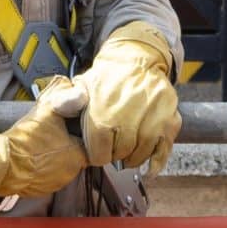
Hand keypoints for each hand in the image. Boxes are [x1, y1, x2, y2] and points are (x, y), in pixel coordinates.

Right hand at [0, 77, 90, 199]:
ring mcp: (54, 185)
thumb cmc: (27, 139)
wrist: (2, 164)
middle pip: (73, 156)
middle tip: (50, 134)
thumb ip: (64, 98)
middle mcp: (70, 174)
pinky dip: (39, 169)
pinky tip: (29, 158)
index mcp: (78, 156)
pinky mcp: (39, 191)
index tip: (67, 127)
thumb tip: (75, 88)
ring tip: (37, 146)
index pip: (87, 145)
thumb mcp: (47, 112)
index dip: (77, 134)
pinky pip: (44, 177)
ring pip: (58, 167)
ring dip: (51, 158)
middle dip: (64, 146)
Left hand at [74, 22, 179, 172]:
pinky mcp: (169, 119)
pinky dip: (157, 161)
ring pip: (142, 153)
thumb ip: (64, 100)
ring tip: (129, 154)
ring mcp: (152, 119)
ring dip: (135, 158)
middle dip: (116, 155)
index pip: (100, 154)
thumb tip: (57, 109)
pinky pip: (164, 148)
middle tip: (115, 150)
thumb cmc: (107, 77)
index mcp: (102, 115)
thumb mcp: (80, 85)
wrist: (137, 59)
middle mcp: (128, 118)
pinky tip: (150, 168)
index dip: (98, 155)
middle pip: (121, 154)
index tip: (99, 152)